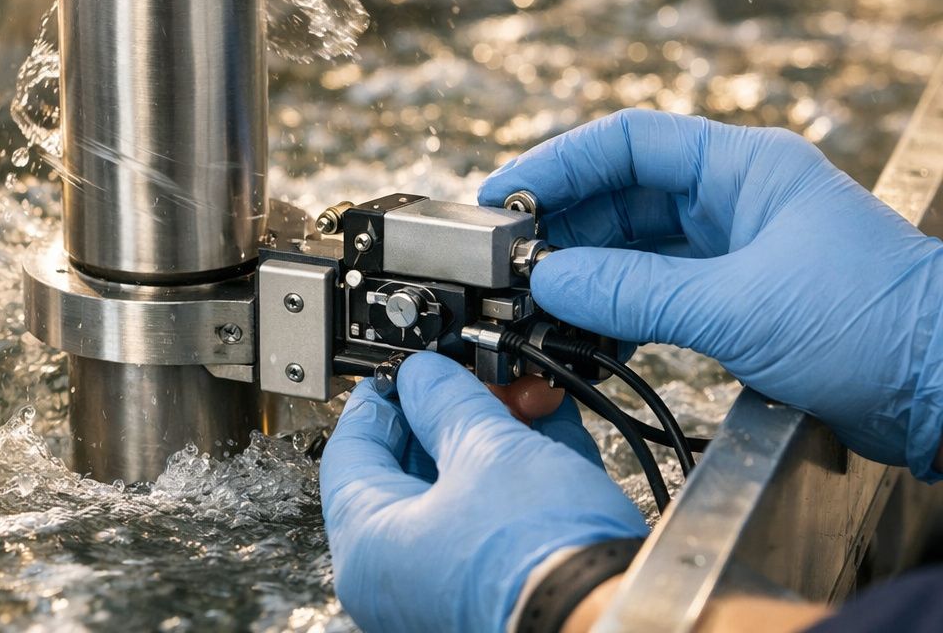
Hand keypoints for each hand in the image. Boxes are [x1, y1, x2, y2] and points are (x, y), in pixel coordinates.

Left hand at [320, 352, 646, 632]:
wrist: (625, 618)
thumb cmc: (541, 557)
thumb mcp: (487, 448)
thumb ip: (446, 399)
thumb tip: (426, 376)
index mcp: (370, 544)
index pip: (352, 450)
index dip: (381, 396)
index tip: (404, 369)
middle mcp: (397, 578)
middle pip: (409, 469)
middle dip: (454, 412)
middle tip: (481, 376)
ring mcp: (447, 589)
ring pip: (459, 493)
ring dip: (495, 437)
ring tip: (528, 398)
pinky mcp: (498, 592)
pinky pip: (494, 522)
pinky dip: (518, 477)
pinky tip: (550, 435)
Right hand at [479, 108, 942, 477]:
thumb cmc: (877, 326)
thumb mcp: (740, 306)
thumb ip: (634, 291)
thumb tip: (550, 280)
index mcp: (743, 167)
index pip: (626, 142)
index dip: (556, 164)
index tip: (502, 197)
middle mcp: (734, 198)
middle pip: (621, 193)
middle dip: (561, 226)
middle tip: (507, 261)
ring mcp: (735, 249)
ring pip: (634, 245)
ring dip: (584, 271)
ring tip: (534, 300)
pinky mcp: (738, 299)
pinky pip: (655, 291)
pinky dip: (616, 308)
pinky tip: (582, 331)